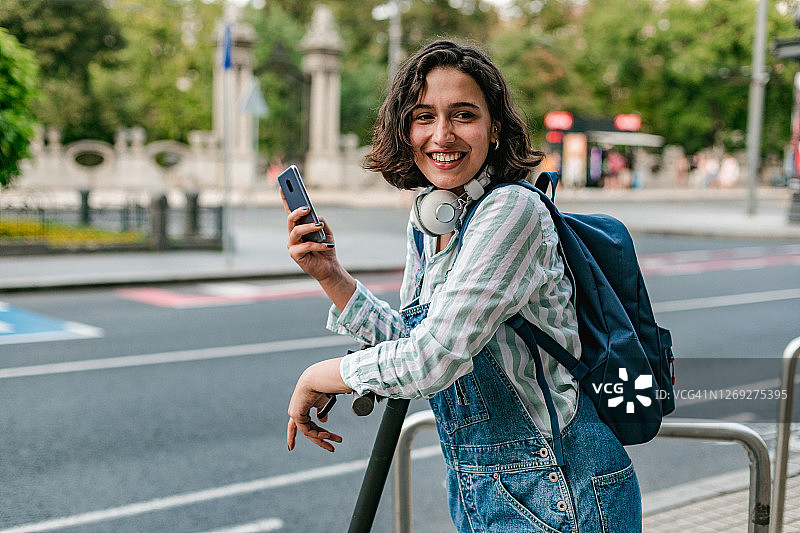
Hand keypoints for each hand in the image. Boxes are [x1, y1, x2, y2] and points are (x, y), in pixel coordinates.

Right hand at [280, 190, 356, 310]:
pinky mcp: (295, 255)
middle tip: (307, 208)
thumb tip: (314, 216)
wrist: (329, 267)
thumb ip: (320, 221)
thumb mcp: (326, 231)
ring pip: (296, 232)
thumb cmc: (325, 247)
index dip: (286, 199)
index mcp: (298, 227)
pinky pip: (305, 246)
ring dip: (308, 228)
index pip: (290, 211)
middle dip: (297, 212)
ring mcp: (292, 245)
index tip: (283, 186)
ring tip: (318, 226)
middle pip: (290, 220)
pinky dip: (318, 245)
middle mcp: (292, 235)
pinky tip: (327, 245)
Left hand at [287, 358, 351, 451]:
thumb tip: (322, 421)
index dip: (293, 436)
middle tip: (332, 448)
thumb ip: (321, 411)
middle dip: (320, 440)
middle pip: (307, 431)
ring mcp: (295, 413)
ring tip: (336, 439)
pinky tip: (327, 435)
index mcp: (300, 406)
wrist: (318, 378)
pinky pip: (307, 430)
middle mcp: (295, 411)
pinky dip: (318, 434)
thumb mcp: (322, 401)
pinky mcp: (296, 415)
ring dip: (323, 438)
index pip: (298, 424)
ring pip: (308, 432)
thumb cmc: (322, 385)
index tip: (291, 448)